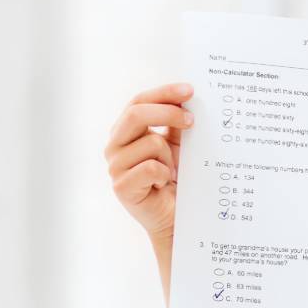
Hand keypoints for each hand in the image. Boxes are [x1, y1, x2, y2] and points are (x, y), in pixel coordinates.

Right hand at [103, 82, 194, 239]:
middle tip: (192, 121)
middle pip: (136, 114)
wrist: (175, 217)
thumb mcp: (177, 145)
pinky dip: (165, 174)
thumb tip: (188, 96)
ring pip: (150, 143)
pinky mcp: (121, 186)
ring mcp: (115, 166)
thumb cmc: (175, 179)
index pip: (139, 101)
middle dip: (168, 113)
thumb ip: (176, 122)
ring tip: (172, 172)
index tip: (189, 90)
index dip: (163, 93)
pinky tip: (164, 184)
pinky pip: (151, 168)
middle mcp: (115, 145)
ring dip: (170, 157)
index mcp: (125, 131)